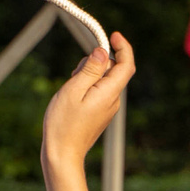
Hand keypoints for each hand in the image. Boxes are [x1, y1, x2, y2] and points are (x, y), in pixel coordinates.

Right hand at [41, 33, 134, 169]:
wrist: (63, 155)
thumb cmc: (63, 124)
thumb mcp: (73, 90)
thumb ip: (89, 69)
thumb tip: (102, 52)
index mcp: (109, 92)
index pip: (126, 64)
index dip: (123, 47)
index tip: (113, 35)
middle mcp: (113, 100)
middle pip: (113, 70)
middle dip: (96, 62)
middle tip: (74, 72)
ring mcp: (107, 108)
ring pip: (103, 80)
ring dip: (88, 75)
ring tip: (69, 91)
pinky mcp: (100, 114)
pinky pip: (98, 92)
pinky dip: (86, 86)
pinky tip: (71, 99)